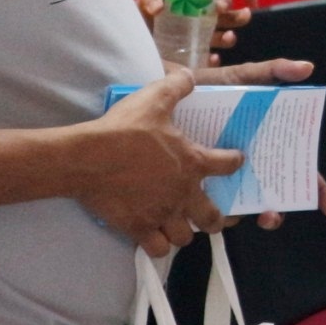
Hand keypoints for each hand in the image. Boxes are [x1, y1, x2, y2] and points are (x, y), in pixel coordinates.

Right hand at [74, 69, 239, 257]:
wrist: (88, 158)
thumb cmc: (125, 130)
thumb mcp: (154, 98)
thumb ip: (176, 86)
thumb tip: (189, 75)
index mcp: (192, 162)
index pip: (227, 164)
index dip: (235, 162)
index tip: (237, 160)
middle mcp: (183, 193)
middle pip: (211, 217)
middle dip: (215, 218)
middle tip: (210, 214)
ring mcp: (161, 214)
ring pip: (184, 237)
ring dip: (184, 231)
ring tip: (178, 224)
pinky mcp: (138, 229)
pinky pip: (157, 249)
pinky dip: (158, 246)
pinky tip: (154, 237)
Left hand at [136, 0, 250, 64]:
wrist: (125, 48)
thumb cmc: (136, 20)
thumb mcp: (141, 5)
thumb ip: (148, 0)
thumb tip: (158, 5)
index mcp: (183, 3)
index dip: (218, 0)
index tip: (224, 4)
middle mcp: (192, 20)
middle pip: (217, 16)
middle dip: (232, 16)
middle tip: (244, 17)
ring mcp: (192, 40)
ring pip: (215, 36)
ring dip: (227, 36)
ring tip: (230, 38)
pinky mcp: (189, 59)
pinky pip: (204, 58)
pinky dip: (211, 58)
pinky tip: (214, 58)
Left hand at [192, 57, 325, 226]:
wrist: (164, 95)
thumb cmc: (208, 86)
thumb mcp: (242, 77)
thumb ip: (273, 71)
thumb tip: (308, 67)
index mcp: (266, 140)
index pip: (298, 167)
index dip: (317, 189)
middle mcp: (251, 161)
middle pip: (275, 192)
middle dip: (279, 210)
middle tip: (272, 215)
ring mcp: (227, 174)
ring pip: (248, 203)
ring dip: (251, 215)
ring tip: (246, 214)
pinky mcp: (201, 181)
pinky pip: (216, 205)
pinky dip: (221, 213)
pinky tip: (219, 211)